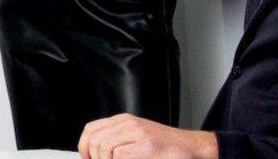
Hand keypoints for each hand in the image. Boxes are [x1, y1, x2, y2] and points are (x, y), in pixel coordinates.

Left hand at [78, 113, 217, 158]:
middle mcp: (128, 123)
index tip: (87, 158)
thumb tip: (95, 154)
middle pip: (95, 139)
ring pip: (105, 148)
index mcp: (123, 121)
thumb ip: (117, 142)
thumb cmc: (166, 149)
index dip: (84, 146)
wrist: (193, 148)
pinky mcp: (146, 144)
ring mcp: (137, 132)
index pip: (91, 130)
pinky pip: (120, 155)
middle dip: (94, 157)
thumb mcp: (137, 139)